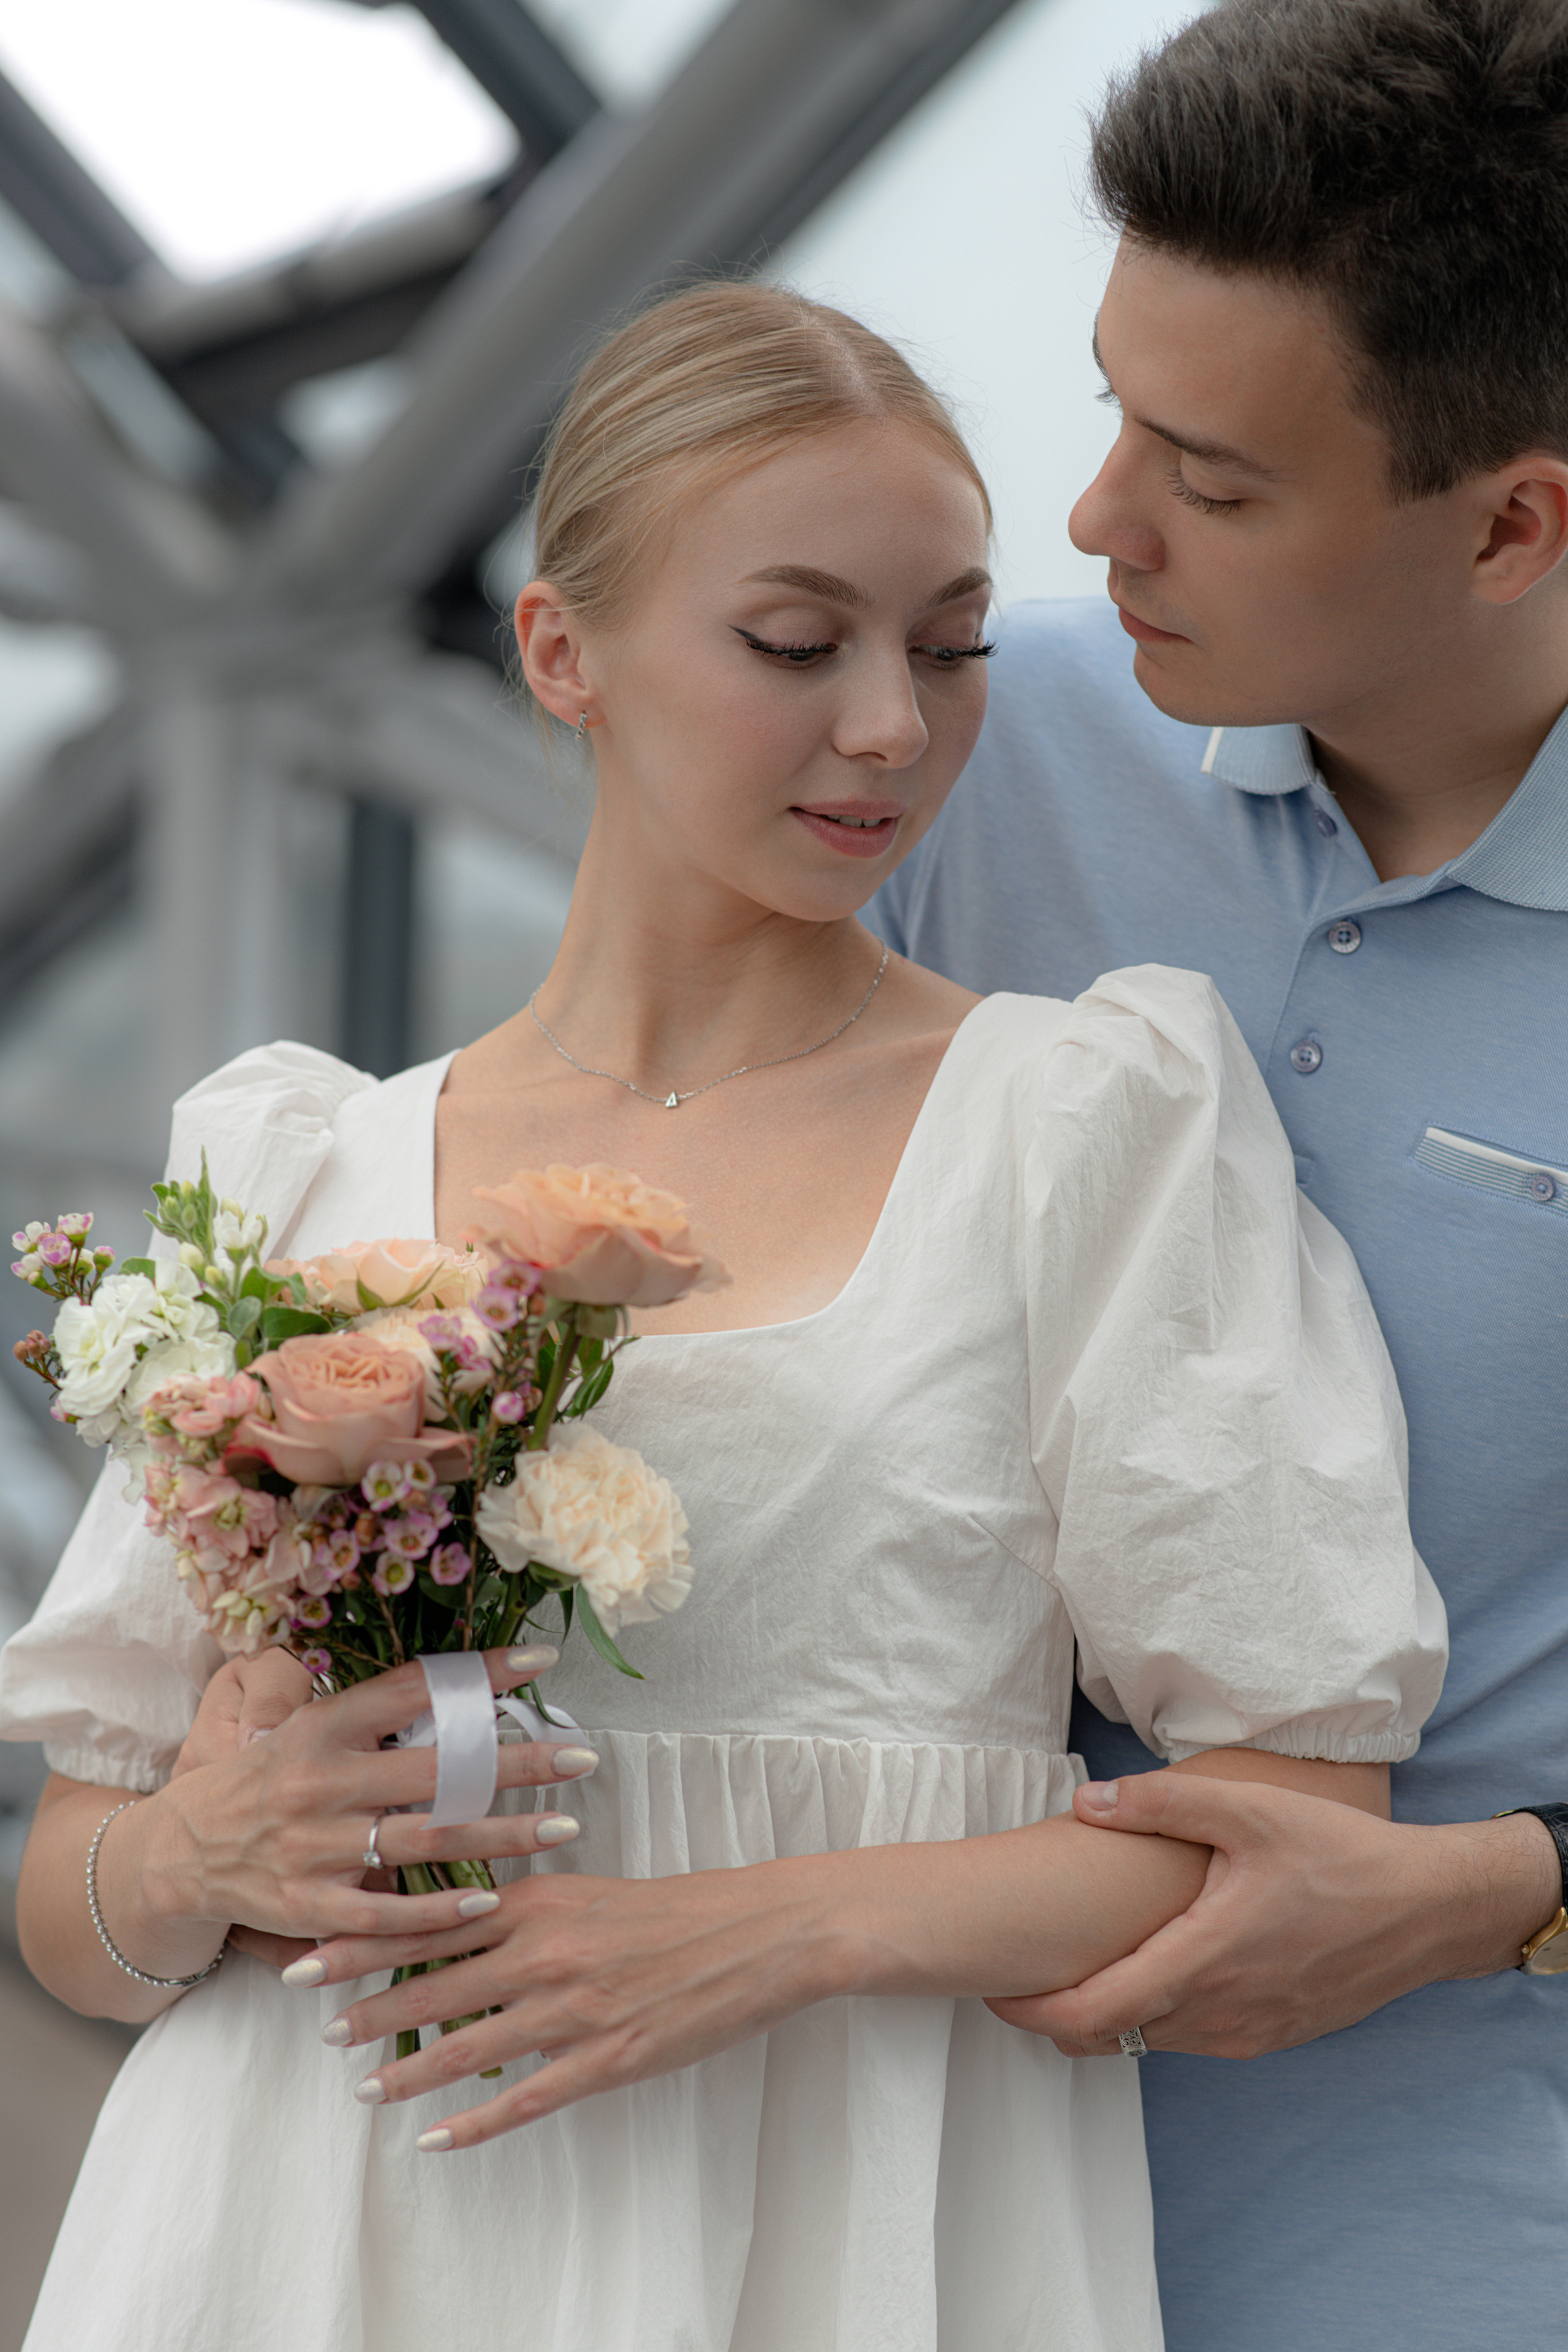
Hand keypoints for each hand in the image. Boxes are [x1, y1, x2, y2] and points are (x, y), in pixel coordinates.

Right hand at [129, 1646, 600, 1968]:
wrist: (178, 1854)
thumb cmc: (259, 1781)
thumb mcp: (300, 1726)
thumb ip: (368, 1714)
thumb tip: (453, 1691)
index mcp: (323, 1727)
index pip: (413, 1689)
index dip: (479, 1674)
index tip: (541, 1661)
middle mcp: (320, 1782)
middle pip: (438, 1769)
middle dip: (516, 1764)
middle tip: (582, 1758)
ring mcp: (314, 1848)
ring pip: (426, 1841)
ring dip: (501, 1836)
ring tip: (563, 1826)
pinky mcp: (309, 1907)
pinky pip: (387, 1913)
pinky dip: (441, 1911)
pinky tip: (492, 1902)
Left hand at [292, 1857, 840, 2151]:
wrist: (759, 1933)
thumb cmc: (676, 1909)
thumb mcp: (591, 1891)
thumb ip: (527, 1908)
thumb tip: (461, 1921)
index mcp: (541, 1902)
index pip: (430, 1921)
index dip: (364, 1941)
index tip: (310, 1954)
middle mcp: (546, 1952)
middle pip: (434, 1983)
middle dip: (368, 2008)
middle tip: (319, 2027)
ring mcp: (574, 2009)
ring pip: (468, 2045)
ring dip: (408, 2071)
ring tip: (364, 2089)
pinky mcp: (606, 2058)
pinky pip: (524, 2098)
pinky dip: (474, 2123)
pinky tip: (436, 2139)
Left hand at [985, 1772, 1561, 2058]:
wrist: (1425, 1909)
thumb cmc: (1338, 1854)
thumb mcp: (1247, 1809)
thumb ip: (1159, 1804)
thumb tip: (1084, 1802)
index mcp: (1202, 1961)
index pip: (1092, 2013)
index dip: (1032, 2011)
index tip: (992, 1992)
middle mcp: (1219, 2012)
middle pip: (1110, 2038)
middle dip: (1055, 2016)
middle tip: (1016, 1979)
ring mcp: (1247, 2032)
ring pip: (1150, 2042)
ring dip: (1105, 2018)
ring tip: (1071, 1969)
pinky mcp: (1271, 2035)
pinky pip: (1192, 2039)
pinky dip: (1153, 2018)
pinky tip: (1145, 1974)